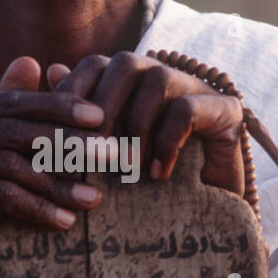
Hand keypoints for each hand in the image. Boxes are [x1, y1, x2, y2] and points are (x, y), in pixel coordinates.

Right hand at [0, 57, 106, 277]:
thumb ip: (9, 117)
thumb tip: (33, 61)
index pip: (9, 103)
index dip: (56, 106)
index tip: (101, 118)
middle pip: (12, 129)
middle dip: (67, 142)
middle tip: (109, 154)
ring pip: (8, 163)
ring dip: (58, 182)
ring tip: (95, 197)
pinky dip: (36, 208)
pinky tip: (65, 221)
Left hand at [47, 52, 244, 194]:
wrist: (211, 213)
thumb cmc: (148, 181)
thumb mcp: (108, 153)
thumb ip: (81, 115)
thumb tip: (52, 71)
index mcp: (131, 80)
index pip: (95, 65)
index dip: (73, 94)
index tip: (58, 135)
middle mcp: (163, 74)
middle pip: (125, 64)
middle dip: (103, 108)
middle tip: (90, 152)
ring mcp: (197, 88)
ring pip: (158, 79)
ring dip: (135, 127)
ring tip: (127, 168)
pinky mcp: (225, 109)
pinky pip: (187, 110)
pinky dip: (166, 142)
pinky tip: (158, 174)